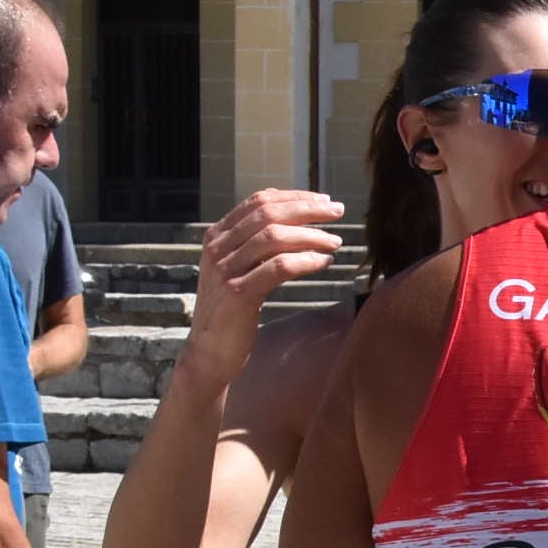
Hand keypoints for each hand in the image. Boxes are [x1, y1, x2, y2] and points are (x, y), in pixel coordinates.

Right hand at [186, 191, 346, 383]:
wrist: (210, 351)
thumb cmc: (232, 310)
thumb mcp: (238, 269)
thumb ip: (256, 245)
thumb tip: (298, 222)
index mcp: (217, 236)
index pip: (258, 201)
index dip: (294, 197)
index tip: (323, 200)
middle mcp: (217, 247)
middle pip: (268, 214)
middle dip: (307, 209)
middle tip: (338, 211)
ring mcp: (225, 269)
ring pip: (274, 237)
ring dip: (311, 236)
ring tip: (335, 242)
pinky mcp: (238, 293)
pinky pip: (279, 267)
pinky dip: (306, 260)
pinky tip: (324, 262)